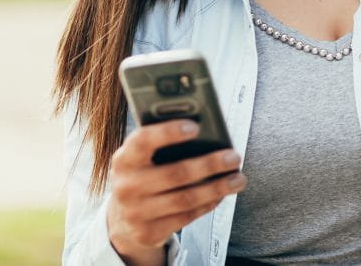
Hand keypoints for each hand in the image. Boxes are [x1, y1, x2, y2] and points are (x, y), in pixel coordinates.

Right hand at [106, 120, 245, 262]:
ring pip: (185, 199)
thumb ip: (163, 144)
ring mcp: (135, 213)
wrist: (123, 217)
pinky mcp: (148, 233)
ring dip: (217, 188)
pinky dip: (207, 204)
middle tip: (234, 157)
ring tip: (238, 179)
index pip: (143, 141)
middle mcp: (126, 186)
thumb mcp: (143, 157)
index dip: (168, 132)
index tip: (195, 126)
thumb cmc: (143, 174)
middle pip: (175, 173)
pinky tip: (221, 195)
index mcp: (123, 159)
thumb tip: (205, 133)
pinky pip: (186, 217)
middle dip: (210, 164)